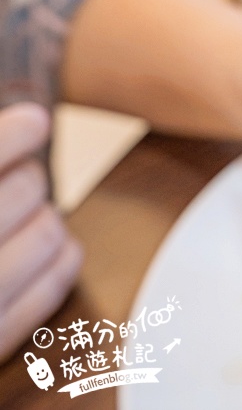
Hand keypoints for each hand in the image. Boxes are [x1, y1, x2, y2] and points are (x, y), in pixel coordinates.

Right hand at [0, 103, 81, 361]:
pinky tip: (53, 249)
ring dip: (43, 217)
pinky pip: (50, 289)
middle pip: (24, 189)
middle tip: (17, 176)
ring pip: (48, 234)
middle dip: (24, 176)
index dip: (13, 134)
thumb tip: (17, 129)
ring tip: (25, 215)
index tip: (34, 121)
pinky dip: (58, 261)